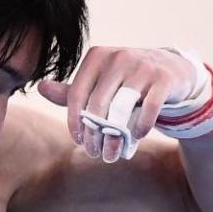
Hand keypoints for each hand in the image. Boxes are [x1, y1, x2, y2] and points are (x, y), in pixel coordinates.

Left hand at [37, 46, 195, 162]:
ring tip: (111, 154)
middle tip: (95, 152)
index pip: (77, 94)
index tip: (78, 140)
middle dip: (94, 134)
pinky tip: (135, 138)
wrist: (171, 69)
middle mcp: (119, 57)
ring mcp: (143, 66)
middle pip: (98, 105)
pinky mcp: (164, 78)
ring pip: (121, 109)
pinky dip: (140, 128)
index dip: (75, 121)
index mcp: (98, 57)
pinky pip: (148, 109)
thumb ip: (72, 90)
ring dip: (114, 138)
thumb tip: (40, 87)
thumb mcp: (99, 83)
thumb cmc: (126, 80)